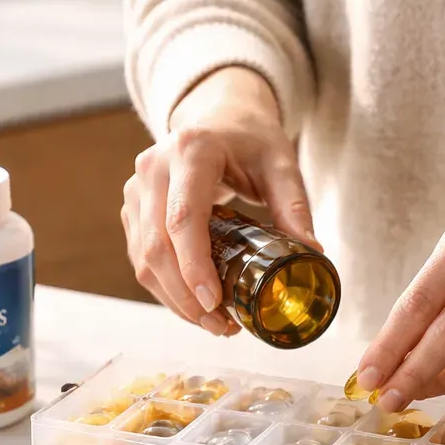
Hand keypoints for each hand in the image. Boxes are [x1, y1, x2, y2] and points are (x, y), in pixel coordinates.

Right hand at [123, 66, 319, 334]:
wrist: (218, 117)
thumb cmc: (251, 140)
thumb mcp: (281, 164)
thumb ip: (294, 206)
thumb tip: (312, 255)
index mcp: (190, 151)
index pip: (183, 219)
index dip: (194, 267)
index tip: (215, 303)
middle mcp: (153, 168)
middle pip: (157, 246)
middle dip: (187, 296)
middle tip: (223, 327)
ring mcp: (136, 188)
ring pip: (143, 258)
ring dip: (175, 300)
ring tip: (214, 324)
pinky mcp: (132, 208)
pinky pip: (141, 258)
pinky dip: (165, 289)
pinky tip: (194, 306)